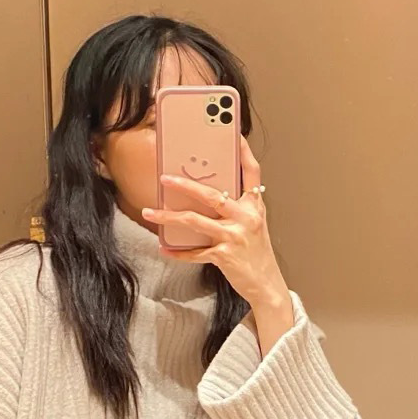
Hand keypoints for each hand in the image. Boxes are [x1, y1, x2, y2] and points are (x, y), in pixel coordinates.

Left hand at [142, 136, 290, 317]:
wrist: (267, 285)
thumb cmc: (256, 253)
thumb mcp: (253, 225)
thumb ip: (237, 207)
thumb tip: (208, 192)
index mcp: (254, 206)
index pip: (251, 172)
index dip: (243, 152)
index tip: (233, 133)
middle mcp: (246, 218)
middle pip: (212, 195)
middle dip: (185, 185)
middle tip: (164, 178)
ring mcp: (235, 237)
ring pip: (195, 221)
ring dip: (169, 216)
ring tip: (150, 212)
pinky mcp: (225, 256)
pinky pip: (195, 252)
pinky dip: (178, 251)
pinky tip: (164, 248)